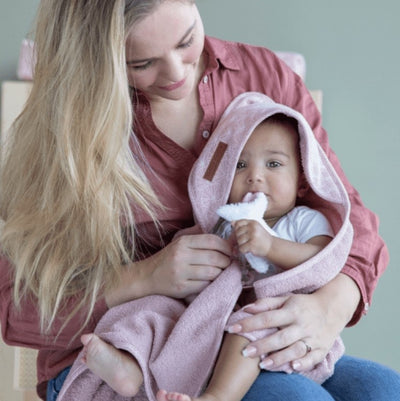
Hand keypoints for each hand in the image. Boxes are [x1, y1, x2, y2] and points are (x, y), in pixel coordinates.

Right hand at [147, 233, 231, 297]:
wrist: (147, 276)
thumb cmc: (169, 258)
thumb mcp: (180, 241)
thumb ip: (198, 235)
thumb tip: (224, 232)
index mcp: (183, 242)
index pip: (212, 241)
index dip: (226, 246)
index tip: (231, 250)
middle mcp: (181, 255)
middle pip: (214, 257)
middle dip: (226, 261)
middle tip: (229, 263)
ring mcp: (180, 272)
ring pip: (212, 273)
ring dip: (221, 273)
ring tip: (221, 272)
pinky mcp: (181, 287)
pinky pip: (204, 286)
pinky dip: (211, 284)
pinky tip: (210, 281)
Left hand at [229, 274, 359, 371]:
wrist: (333, 308)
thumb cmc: (303, 304)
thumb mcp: (286, 298)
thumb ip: (266, 303)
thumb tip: (246, 308)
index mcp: (291, 310)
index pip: (267, 317)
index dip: (250, 323)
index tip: (233, 328)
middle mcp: (302, 325)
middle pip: (280, 336)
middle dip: (262, 345)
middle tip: (245, 352)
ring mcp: (313, 338)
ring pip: (295, 350)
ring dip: (279, 358)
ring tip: (262, 364)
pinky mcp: (322, 349)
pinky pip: (312, 359)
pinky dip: (302, 364)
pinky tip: (291, 368)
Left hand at [232, 219, 271, 257]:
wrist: (272, 247)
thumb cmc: (262, 238)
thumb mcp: (254, 228)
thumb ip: (243, 225)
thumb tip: (232, 222)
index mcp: (252, 222)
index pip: (238, 223)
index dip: (237, 230)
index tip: (241, 234)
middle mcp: (253, 228)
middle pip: (237, 233)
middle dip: (239, 239)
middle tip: (246, 242)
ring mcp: (253, 236)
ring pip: (238, 241)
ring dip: (242, 245)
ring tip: (249, 245)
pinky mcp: (252, 244)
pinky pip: (241, 248)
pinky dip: (244, 251)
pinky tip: (249, 250)